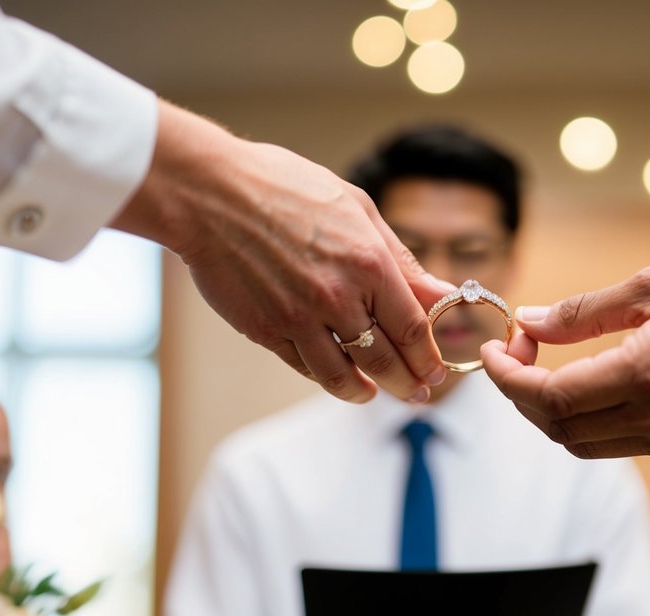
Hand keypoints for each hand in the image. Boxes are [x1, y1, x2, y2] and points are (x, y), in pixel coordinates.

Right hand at [113, 101, 454, 404]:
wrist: (208, 193)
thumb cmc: (283, 187)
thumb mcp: (356, 207)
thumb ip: (401, 258)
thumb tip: (441, 293)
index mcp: (369, 263)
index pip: (414, 328)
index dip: (429, 356)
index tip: (437, 368)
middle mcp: (338, 297)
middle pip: (386, 361)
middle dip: (408, 384)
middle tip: (418, 394)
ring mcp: (299, 319)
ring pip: (343, 376)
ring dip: (364, 393)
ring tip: (373, 395)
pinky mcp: (267, 331)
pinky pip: (305, 367)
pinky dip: (326, 377)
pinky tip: (336, 375)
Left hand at [480, 263, 649, 466]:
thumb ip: (586, 310)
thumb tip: (529, 320)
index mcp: (642, 373)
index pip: (547, 396)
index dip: (507, 379)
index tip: (494, 353)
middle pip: (559, 430)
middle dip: (525, 398)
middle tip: (519, 359)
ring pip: (590, 446)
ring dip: (559, 416)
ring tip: (555, 375)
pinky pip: (631, 448)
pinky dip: (602, 425)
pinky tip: (607, 391)